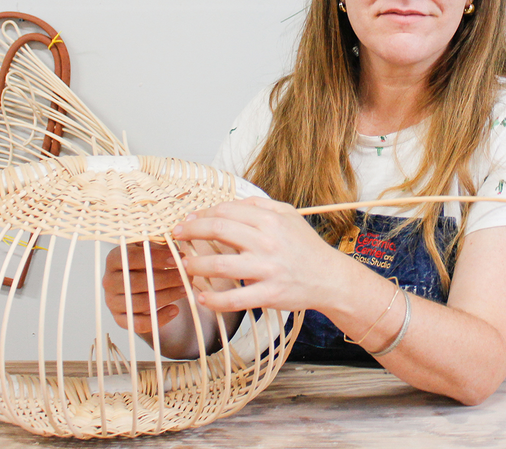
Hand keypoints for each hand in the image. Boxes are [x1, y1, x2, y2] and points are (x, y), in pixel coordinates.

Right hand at [102, 242, 187, 335]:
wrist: (137, 283)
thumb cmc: (146, 262)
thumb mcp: (150, 248)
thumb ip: (159, 246)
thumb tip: (176, 249)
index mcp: (114, 259)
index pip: (131, 257)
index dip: (155, 258)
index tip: (177, 259)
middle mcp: (109, 281)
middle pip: (136, 282)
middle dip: (165, 279)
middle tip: (185, 276)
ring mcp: (113, 302)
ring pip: (139, 303)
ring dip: (166, 296)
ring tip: (185, 290)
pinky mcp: (120, 319)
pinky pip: (139, 323)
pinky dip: (158, 318)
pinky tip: (175, 310)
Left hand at [173, 197, 346, 312]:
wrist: (329, 277)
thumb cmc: (306, 246)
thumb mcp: (289, 215)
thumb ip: (260, 205)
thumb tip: (230, 204)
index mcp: (270, 220)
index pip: (226, 211)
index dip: (202, 214)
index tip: (189, 220)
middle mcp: (268, 242)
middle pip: (219, 231)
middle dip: (191, 231)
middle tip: (176, 236)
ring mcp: (267, 269)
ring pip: (220, 265)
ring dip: (195, 265)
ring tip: (185, 266)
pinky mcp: (269, 295)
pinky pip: (234, 299)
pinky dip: (213, 300)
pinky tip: (201, 298)